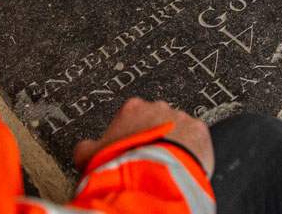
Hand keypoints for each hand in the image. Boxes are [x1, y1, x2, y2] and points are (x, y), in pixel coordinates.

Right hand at [73, 98, 213, 176]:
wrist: (151, 174)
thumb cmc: (120, 163)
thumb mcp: (89, 156)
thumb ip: (85, 148)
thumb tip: (82, 149)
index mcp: (131, 109)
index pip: (131, 119)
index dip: (130, 138)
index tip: (131, 151)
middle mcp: (157, 108)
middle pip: (156, 122)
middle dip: (154, 138)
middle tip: (149, 158)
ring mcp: (181, 117)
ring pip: (178, 130)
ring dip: (174, 144)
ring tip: (167, 165)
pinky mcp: (199, 131)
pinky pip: (197, 140)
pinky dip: (193, 151)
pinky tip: (183, 165)